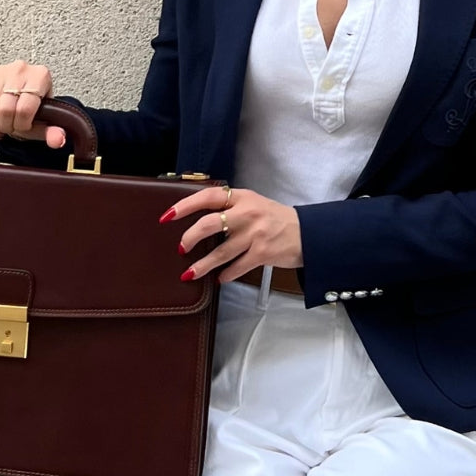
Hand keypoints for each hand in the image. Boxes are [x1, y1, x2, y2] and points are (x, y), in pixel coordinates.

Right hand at [0, 59, 66, 145]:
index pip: (25, 109)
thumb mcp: (45, 121)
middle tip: (9, 129)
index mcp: (40, 76)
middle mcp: (20, 70)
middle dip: (6, 127)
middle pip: (5, 109)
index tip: (22, 128)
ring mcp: (0, 71)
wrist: (20, 95)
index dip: (21, 126)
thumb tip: (58, 139)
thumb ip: (52, 132)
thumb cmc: (32, 106)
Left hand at [161, 184, 303, 281]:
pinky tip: (219, 279)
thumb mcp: (254, 204)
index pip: (208, 197)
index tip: (168, 216)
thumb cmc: (276, 219)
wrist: (308, 233)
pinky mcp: (262, 253)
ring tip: (190, 274)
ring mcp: (255, 234)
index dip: (185, 206)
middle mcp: (247, 213)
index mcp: (242, 197)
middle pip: (210, 224)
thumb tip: (199, 220)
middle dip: (190, 237)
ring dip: (202, 265)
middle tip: (181, 248)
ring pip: (220, 252)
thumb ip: (230, 208)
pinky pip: (237, 267)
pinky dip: (226, 275)